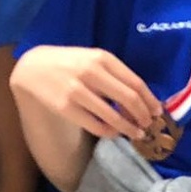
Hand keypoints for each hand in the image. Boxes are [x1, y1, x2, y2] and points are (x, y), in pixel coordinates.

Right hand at [11, 45, 162, 142]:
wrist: (33, 67)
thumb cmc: (69, 63)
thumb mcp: (93, 59)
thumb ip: (115, 74)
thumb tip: (142, 99)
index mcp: (102, 58)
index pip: (135, 83)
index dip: (150, 100)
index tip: (157, 112)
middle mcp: (91, 72)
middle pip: (129, 99)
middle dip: (143, 115)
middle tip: (148, 125)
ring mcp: (77, 90)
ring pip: (113, 116)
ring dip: (129, 128)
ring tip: (136, 133)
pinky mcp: (65, 107)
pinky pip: (95, 125)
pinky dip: (109, 131)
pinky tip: (114, 132)